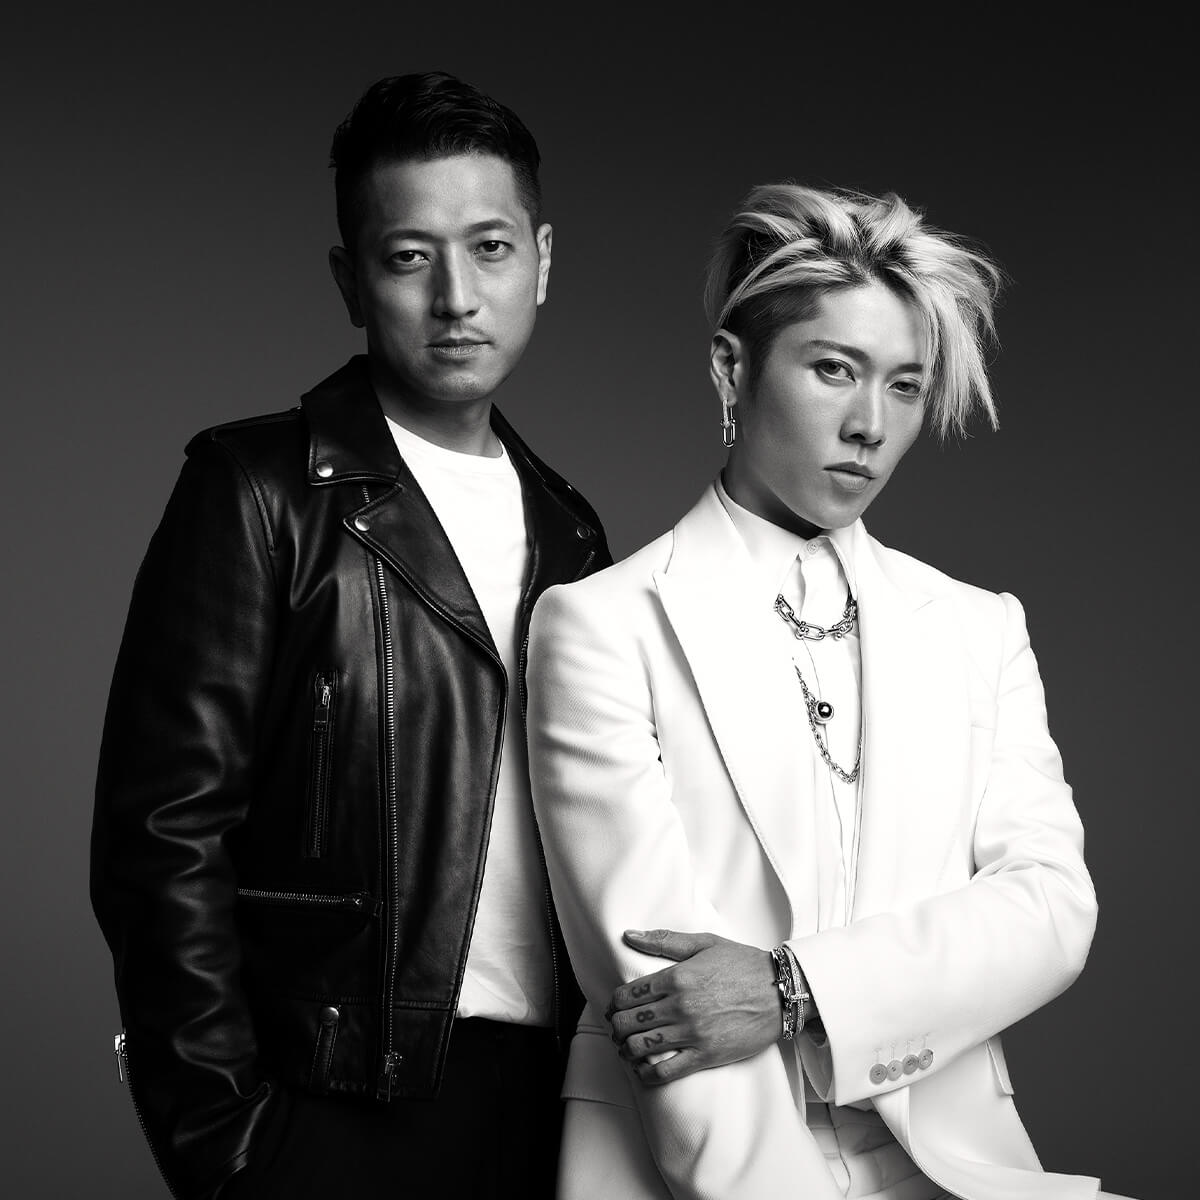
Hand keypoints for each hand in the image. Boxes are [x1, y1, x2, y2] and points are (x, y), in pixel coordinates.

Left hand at [606, 929, 780, 1085]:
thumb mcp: (704, 942)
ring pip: (640, 1048)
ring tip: (626, 1047)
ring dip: (626, 1049)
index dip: (614, 1003)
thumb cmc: (743, 963)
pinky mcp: (705, 1056)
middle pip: (628, 1022)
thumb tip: (629, 935)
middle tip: (618, 1028)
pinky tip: (643, 1069)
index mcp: (676, 977)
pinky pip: (665, 1072)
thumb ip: (664, 940)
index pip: (628, 994)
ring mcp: (692, 1033)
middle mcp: (680, 1006)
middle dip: (616, 1026)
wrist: (781, 991)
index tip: (614, 1007)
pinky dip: (646, 1073)